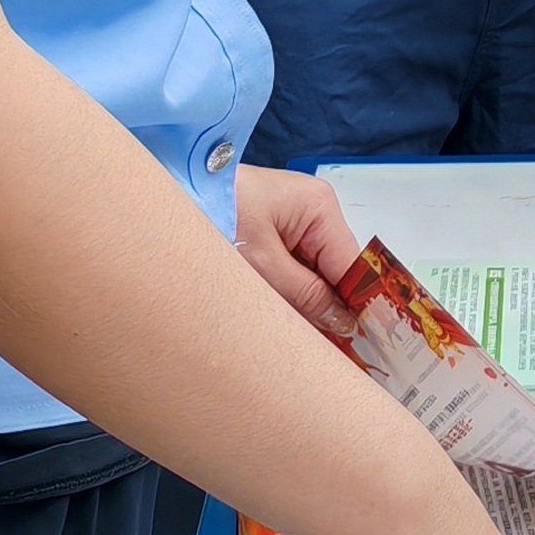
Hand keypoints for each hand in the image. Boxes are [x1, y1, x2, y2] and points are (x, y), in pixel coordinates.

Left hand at [230, 163, 359, 329]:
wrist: (175, 188)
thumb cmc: (214, 209)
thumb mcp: (261, 262)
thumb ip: (304, 294)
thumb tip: (341, 321)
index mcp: (319, 206)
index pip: (352, 264)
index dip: (356, 303)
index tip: (359, 339)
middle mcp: (314, 210)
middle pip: (335, 269)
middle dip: (328, 306)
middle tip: (325, 345)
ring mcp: (296, 220)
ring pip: (315, 271)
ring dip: (305, 299)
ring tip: (296, 330)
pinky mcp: (277, 230)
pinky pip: (296, 266)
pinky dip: (289, 289)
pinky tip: (280, 310)